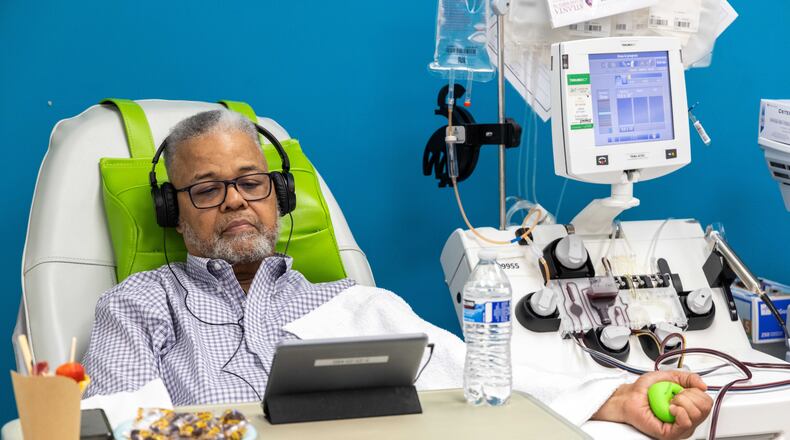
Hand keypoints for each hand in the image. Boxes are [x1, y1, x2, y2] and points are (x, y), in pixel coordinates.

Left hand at [592, 371, 712, 439]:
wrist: (630, 397)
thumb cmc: (645, 390)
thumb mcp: (669, 376)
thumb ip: (688, 377)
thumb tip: (703, 385)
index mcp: (689, 406)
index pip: (708, 401)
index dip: (695, 391)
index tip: (681, 389)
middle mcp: (688, 418)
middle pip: (706, 408)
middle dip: (689, 395)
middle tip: (674, 396)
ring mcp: (680, 427)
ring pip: (697, 414)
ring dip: (682, 402)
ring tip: (669, 402)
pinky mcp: (671, 433)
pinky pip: (685, 423)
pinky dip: (679, 411)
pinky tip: (670, 408)